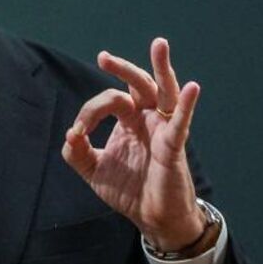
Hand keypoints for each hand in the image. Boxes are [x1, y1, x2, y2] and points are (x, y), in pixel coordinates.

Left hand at [62, 38, 207, 251]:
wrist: (152, 218)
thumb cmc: (129, 190)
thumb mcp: (94, 170)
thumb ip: (77, 152)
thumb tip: (70, 134)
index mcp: (130, 122)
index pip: (109, 101)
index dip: (89, 113)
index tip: (78, 132)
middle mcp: (148, 119)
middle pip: (138, 85)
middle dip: (122, 68)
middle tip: (103, 57)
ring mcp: (163, 129)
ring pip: (164, 92)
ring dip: (161, 68)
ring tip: (159, 45)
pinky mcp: (174, 145)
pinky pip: (181, 122)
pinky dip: (187, 104)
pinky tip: (192, 88)